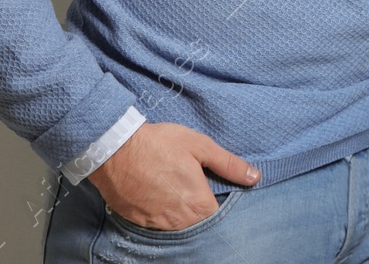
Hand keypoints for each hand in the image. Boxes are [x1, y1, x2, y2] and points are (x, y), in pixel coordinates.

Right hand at [86, 121, 259, 230]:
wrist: (114, 148)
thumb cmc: (159, 143)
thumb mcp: (199, 146)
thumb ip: (228, 164)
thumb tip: (254, 177)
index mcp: (198, 203)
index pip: (217, 214)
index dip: (216, 200)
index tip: (210, 187)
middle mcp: (179, 219)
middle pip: (198, 221)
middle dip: (198, 206)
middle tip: (189, 184)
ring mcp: (156, 222)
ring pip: (177, 225)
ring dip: (179, 211)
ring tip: (172, 187)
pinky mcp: (138, 221)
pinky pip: (156, 223)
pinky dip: (159, 212)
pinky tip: (156, 193)